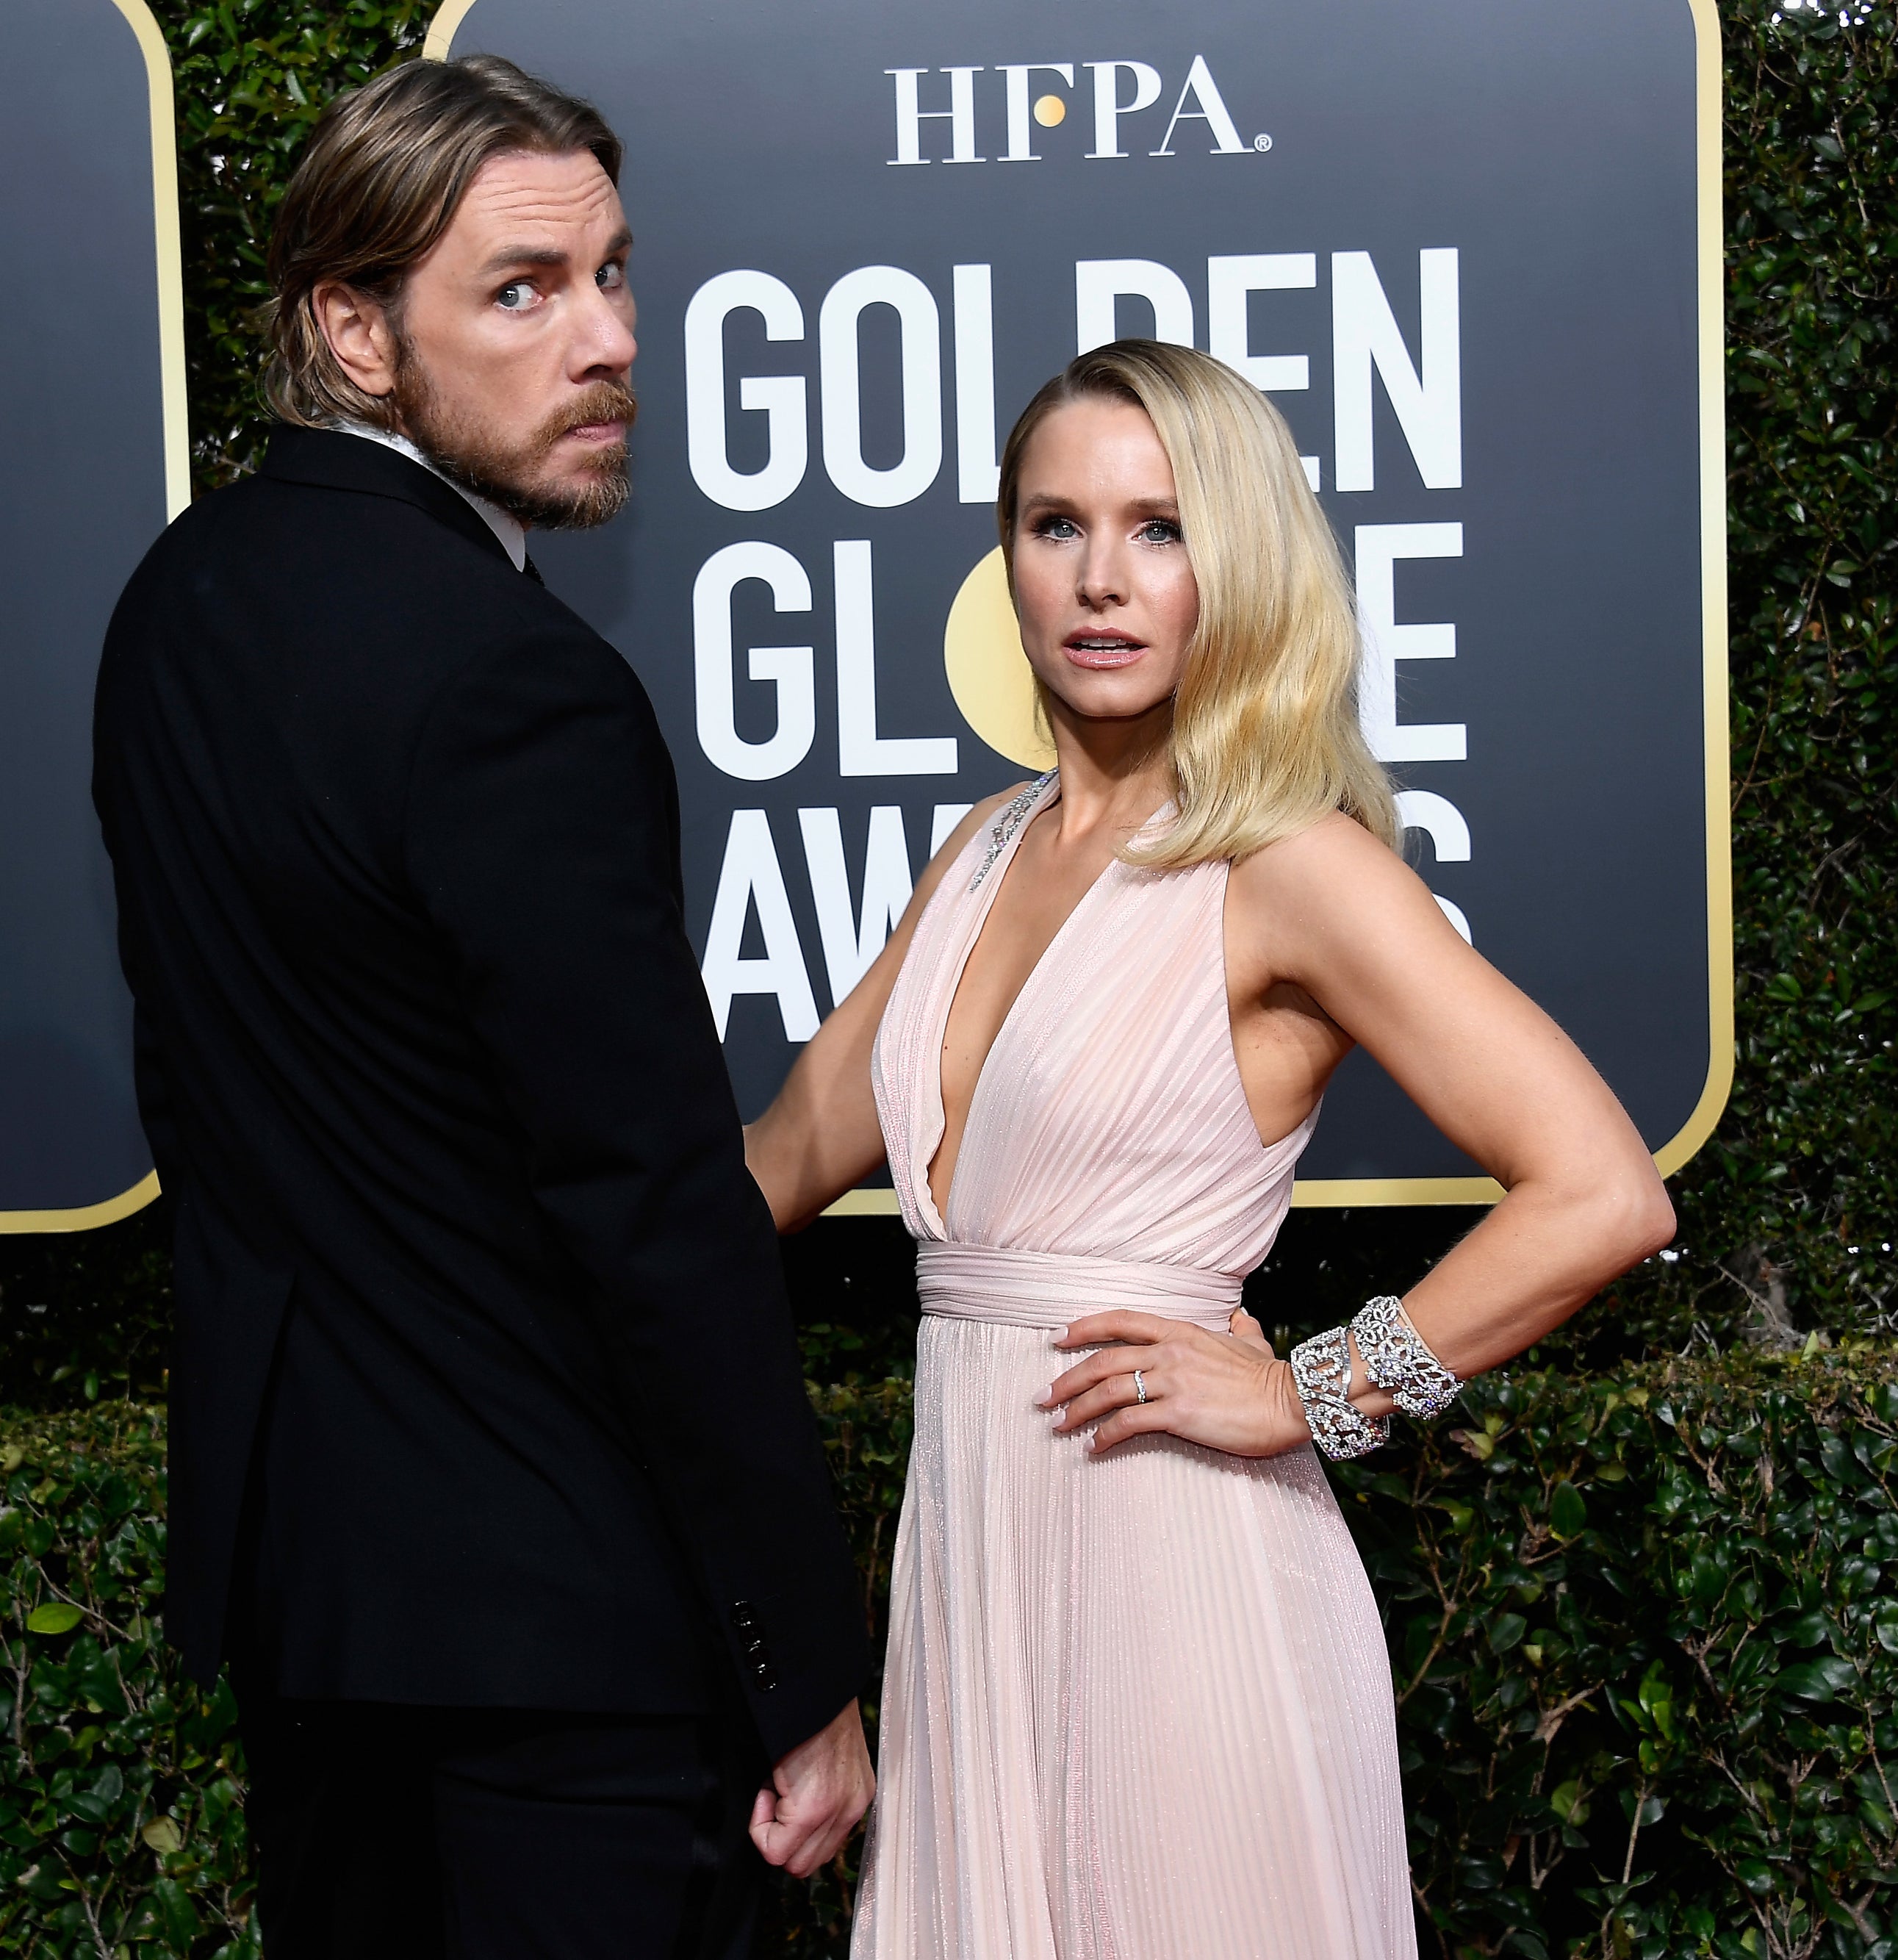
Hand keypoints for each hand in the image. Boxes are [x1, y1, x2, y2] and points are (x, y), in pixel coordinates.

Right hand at [749, 1699, 873, 1877]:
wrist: (813, 1688)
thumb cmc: (813, 1714)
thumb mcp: (828, 1762)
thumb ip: (818, 1796)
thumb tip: (789, 1822)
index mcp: (857, 1798)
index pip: (823, 1849)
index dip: (794, 1834)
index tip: (784, 1801)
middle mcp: (853, 1809)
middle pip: (808, 1864)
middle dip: (782, 1839)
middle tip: (775, 1797)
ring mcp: (835, 1812)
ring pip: (792, 1863)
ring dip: (772, 1832)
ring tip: (774, 1789)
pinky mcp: (812, 1810)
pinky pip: (774, 1848)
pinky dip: (761, 1825)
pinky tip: (769, 1788)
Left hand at [1039, 1307, 1313, 1457]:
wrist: (1293, 1401)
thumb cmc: (1272, 1376)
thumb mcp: (1253, 1343)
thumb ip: (1241, 1329)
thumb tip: (1241, 1317)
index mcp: (1180, 1331)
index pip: (1120, 1321)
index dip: (1083, 1328)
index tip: (1055, 1338)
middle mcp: (1170, 1352)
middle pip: (1103, 1361)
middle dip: (1067, 1380)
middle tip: (1043, 1397)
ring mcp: (1173, 1382)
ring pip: (1108, 1391)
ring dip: (1077, 1409)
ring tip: (1059, 1425)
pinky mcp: (1179, 1414)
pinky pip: (1129, 1423)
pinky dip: (1105, 1435)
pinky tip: (1094, 1447)